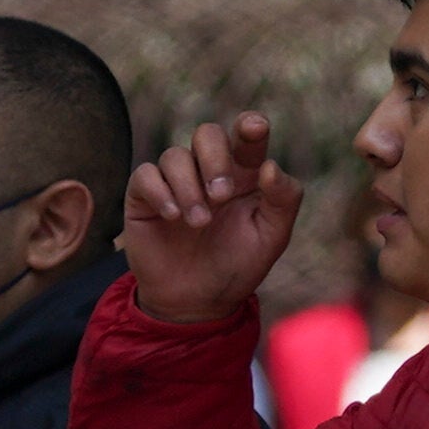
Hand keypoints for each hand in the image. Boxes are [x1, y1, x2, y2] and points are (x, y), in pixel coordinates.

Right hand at [123, 112, 307, 328]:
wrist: (197, 302)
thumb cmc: (238, 265)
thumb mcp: (271, 237)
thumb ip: (283, 199)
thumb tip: (270, 165)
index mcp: (244, 172)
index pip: (247, 135)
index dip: (250, 126)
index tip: (253, 129)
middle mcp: (208, 169)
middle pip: (207, 134)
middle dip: (214, 158)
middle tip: (221, 196)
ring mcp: (175, 181)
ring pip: (175, 155)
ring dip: (188, 187)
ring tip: (198, 223)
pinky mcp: (145, 196)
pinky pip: (146, 174)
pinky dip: (159, 191)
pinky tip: (172, 216)